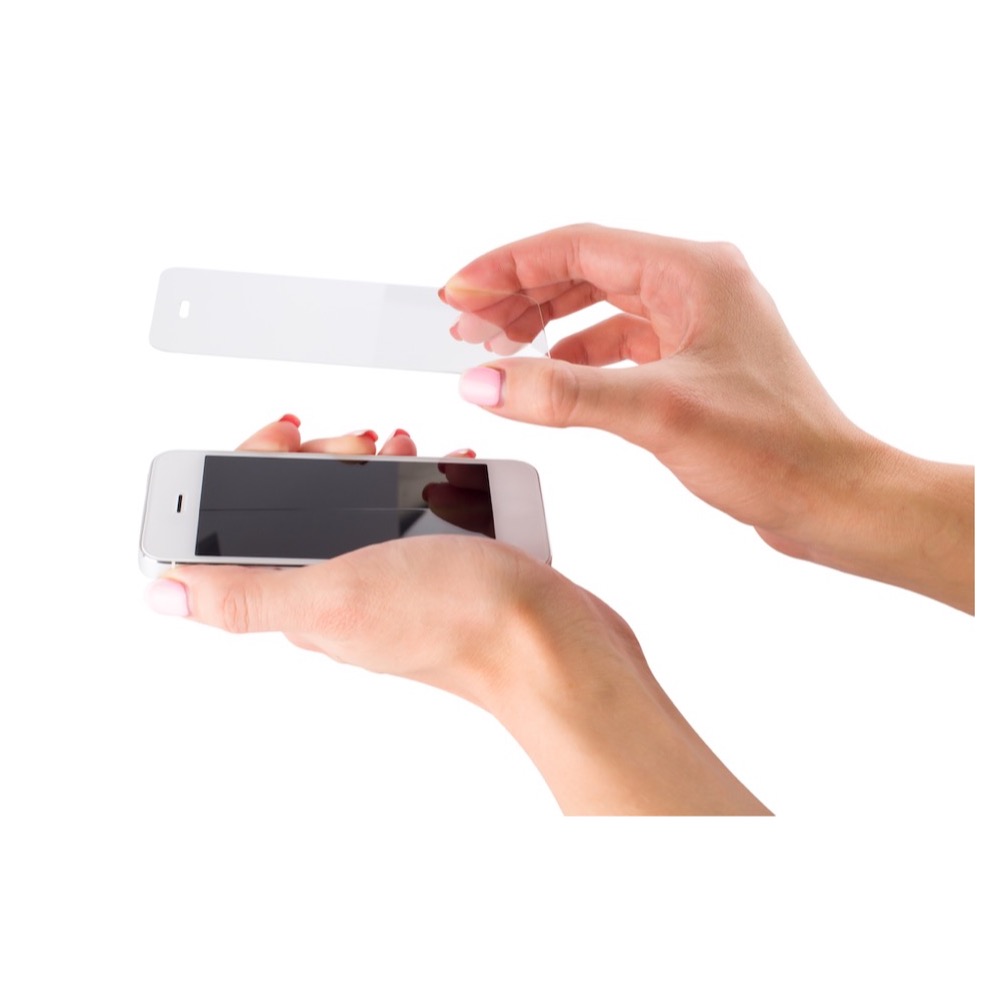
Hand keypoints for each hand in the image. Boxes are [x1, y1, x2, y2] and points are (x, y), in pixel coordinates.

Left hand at [146, 416, 768, 814]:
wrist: (551, 644)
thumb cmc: (455, 621)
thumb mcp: (335, 597)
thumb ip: (245, 595)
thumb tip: (162, 593)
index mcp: (302, 598)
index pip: (245, 524)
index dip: (256, 464)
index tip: (289, 428)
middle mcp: (339, 591)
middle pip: (301, 505)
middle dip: (322, 456)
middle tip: (361, 441)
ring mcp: (389, 579)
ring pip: (360, 504)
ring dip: (371, 464)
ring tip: (401, 447)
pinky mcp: (434, 569)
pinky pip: (410, 512)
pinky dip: (419, 480)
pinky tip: (444, 467)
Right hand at [444, 224, 973, 612]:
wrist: (833, 498)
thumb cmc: (775, 450)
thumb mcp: (657, 413)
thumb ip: (563, 395)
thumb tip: (485, 382)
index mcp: (693, 272)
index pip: (577, 246)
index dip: (508, 267)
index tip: (459, 291)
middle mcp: (696, 286)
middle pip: (583, 271)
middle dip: (519, 296)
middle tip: (466, 326)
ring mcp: (695, 325)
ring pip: (598, 307)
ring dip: (544, 325)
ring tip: (494, 349)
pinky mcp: (693, 364)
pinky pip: (618, 344)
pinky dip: (576, 357)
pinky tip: (548, 376)